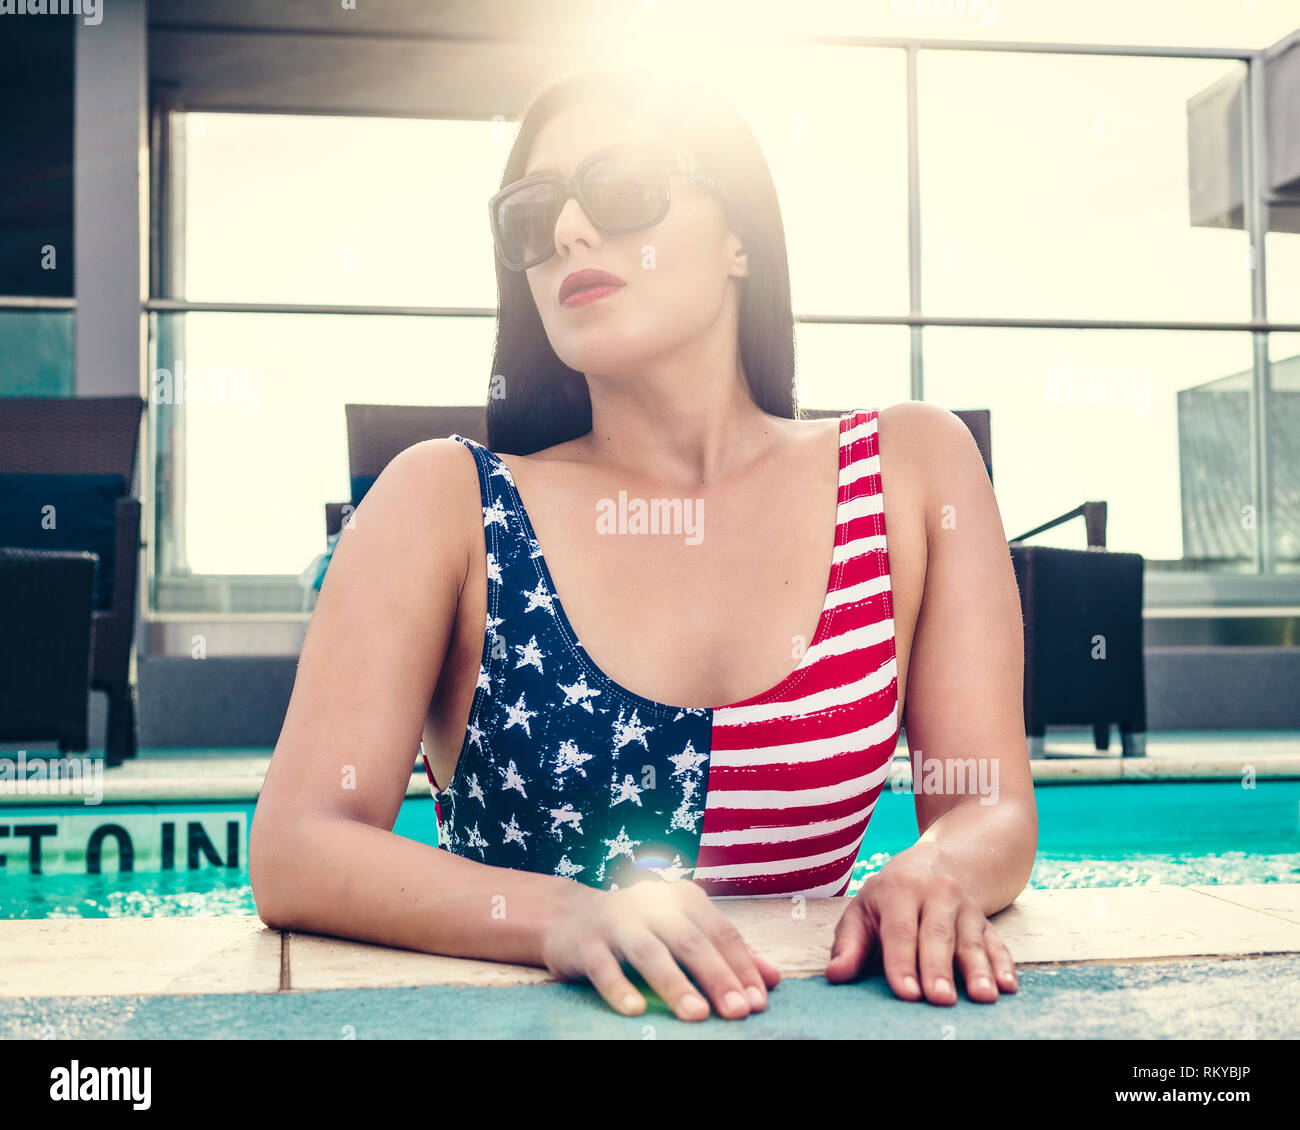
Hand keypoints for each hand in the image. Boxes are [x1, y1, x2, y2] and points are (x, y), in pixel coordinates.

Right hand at [541, 879, 781, 1020]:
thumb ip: (727, 955)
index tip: (760, 1001)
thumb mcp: (684, 934)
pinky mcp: (586, 943)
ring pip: (650, 953)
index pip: (721, 932)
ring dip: (675, 984)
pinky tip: (635, 1010)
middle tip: (739, 1012)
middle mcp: (652, 903)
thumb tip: (773, 979)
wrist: (571, 918)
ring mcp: (617, 921)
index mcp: (683, 898)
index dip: (742, 966)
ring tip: (697, 1016)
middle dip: (717, 977)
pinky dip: (619, 988)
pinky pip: (604, 967)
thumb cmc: (641, 930)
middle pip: (691, 941)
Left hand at [825, 844, 1018, 1003]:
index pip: (900, 931)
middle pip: (938, 935)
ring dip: (978, 970)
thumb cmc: (888, 897)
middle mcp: (936, 894)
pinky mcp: (986, 922)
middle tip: (940, 999)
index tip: (906, 993)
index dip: (902, 963)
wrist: (931, 863)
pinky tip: (1007, 986)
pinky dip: (1003, 965)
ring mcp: (965, 907)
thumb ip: (849, 944)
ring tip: (982, 996)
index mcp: (900, 890)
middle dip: (939, 968)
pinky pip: (997, 944)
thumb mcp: (862, 911)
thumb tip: (835, 974)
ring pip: (971, 941)